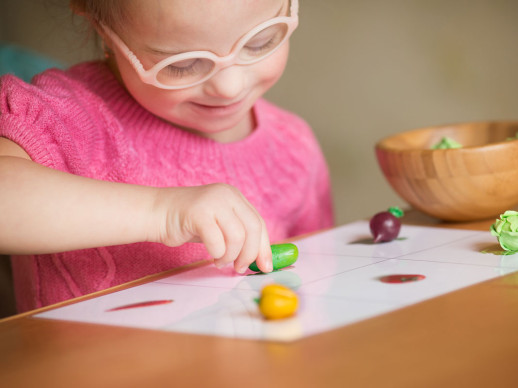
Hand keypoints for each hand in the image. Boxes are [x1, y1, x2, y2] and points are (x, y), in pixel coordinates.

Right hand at [152, 183, 271, 273]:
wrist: (156, 213)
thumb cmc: (189, 223)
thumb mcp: (220, 224)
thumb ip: (239, 235)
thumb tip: (262, 259)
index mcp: (235, 196)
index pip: (258, 223)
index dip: (264, 247)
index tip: (265, 266)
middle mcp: (227, 195)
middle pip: (253, 228)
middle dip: (250, 254)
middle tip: (241, 268)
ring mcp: (213, 201)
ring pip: (237, 236)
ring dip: (230, 256)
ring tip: (220, 260)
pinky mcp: (199, 212)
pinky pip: (217, 241)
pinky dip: (217, 254)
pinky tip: (211, 255)